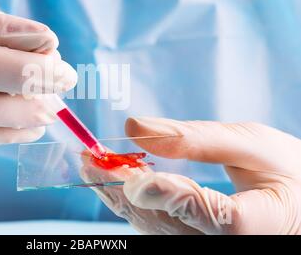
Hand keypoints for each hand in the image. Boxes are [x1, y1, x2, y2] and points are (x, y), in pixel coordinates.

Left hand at [81, 117, 300, 233]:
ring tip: (95, 164)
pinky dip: (133, 202)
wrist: (295, 204)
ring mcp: (207, 245)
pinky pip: (157, 228)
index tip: (131, 173)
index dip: (169, 195)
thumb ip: (196, 138)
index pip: (212, 216)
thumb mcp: (252, 145)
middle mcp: (227, 245)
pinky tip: (119, 179)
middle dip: (123, 189)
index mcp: (258, 223)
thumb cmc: (285, 172)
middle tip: (89, 157)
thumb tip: (134, 126)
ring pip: (155, 229)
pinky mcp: (192, 241)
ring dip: (120, 195)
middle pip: (168, 225)